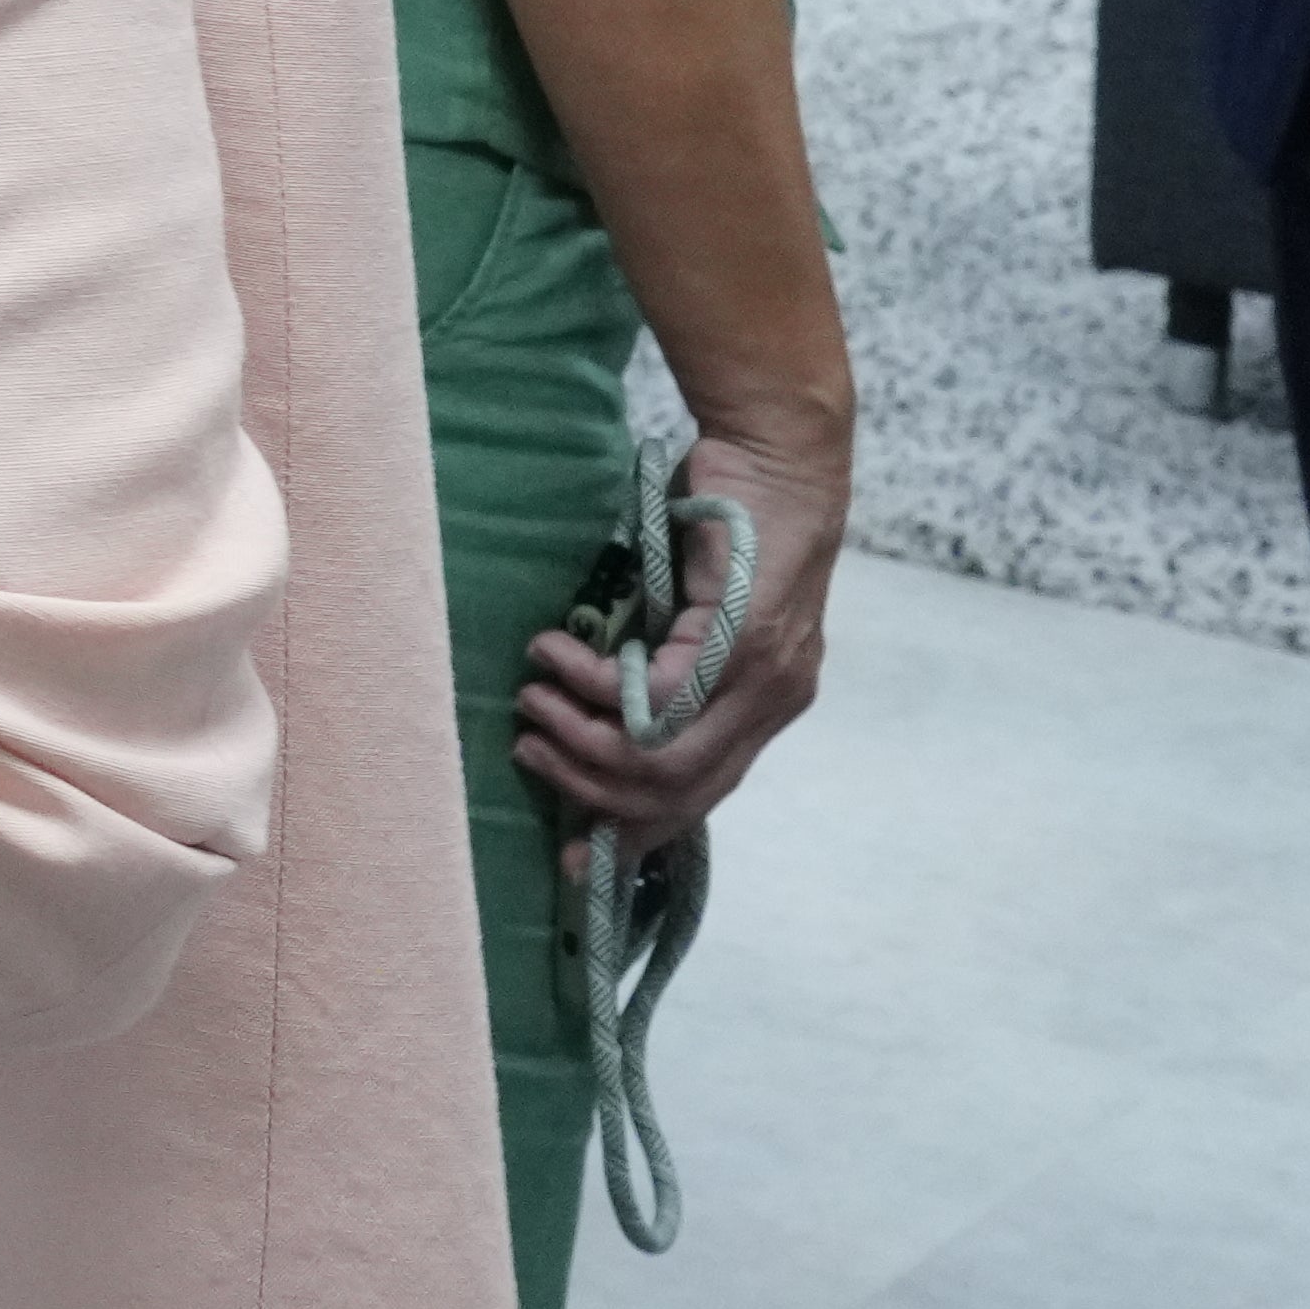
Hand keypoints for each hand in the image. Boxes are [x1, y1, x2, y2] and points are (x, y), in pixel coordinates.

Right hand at [515, 398, 842, 846]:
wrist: (779, 452)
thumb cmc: (729, 517)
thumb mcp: (693, 606)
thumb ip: (667, 661)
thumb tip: (604, 708)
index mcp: (766, 702)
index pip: (701, 796)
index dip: (635, 832)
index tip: (575, 856)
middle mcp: (774, 703)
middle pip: (678, 795)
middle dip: (591, 788)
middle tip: (531, 748)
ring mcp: (763, 680)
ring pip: (664, 763)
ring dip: (583, 741)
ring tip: (533, 702)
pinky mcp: (740, 646)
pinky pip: (652, 699)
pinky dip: (589, 684)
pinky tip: (552, 653)